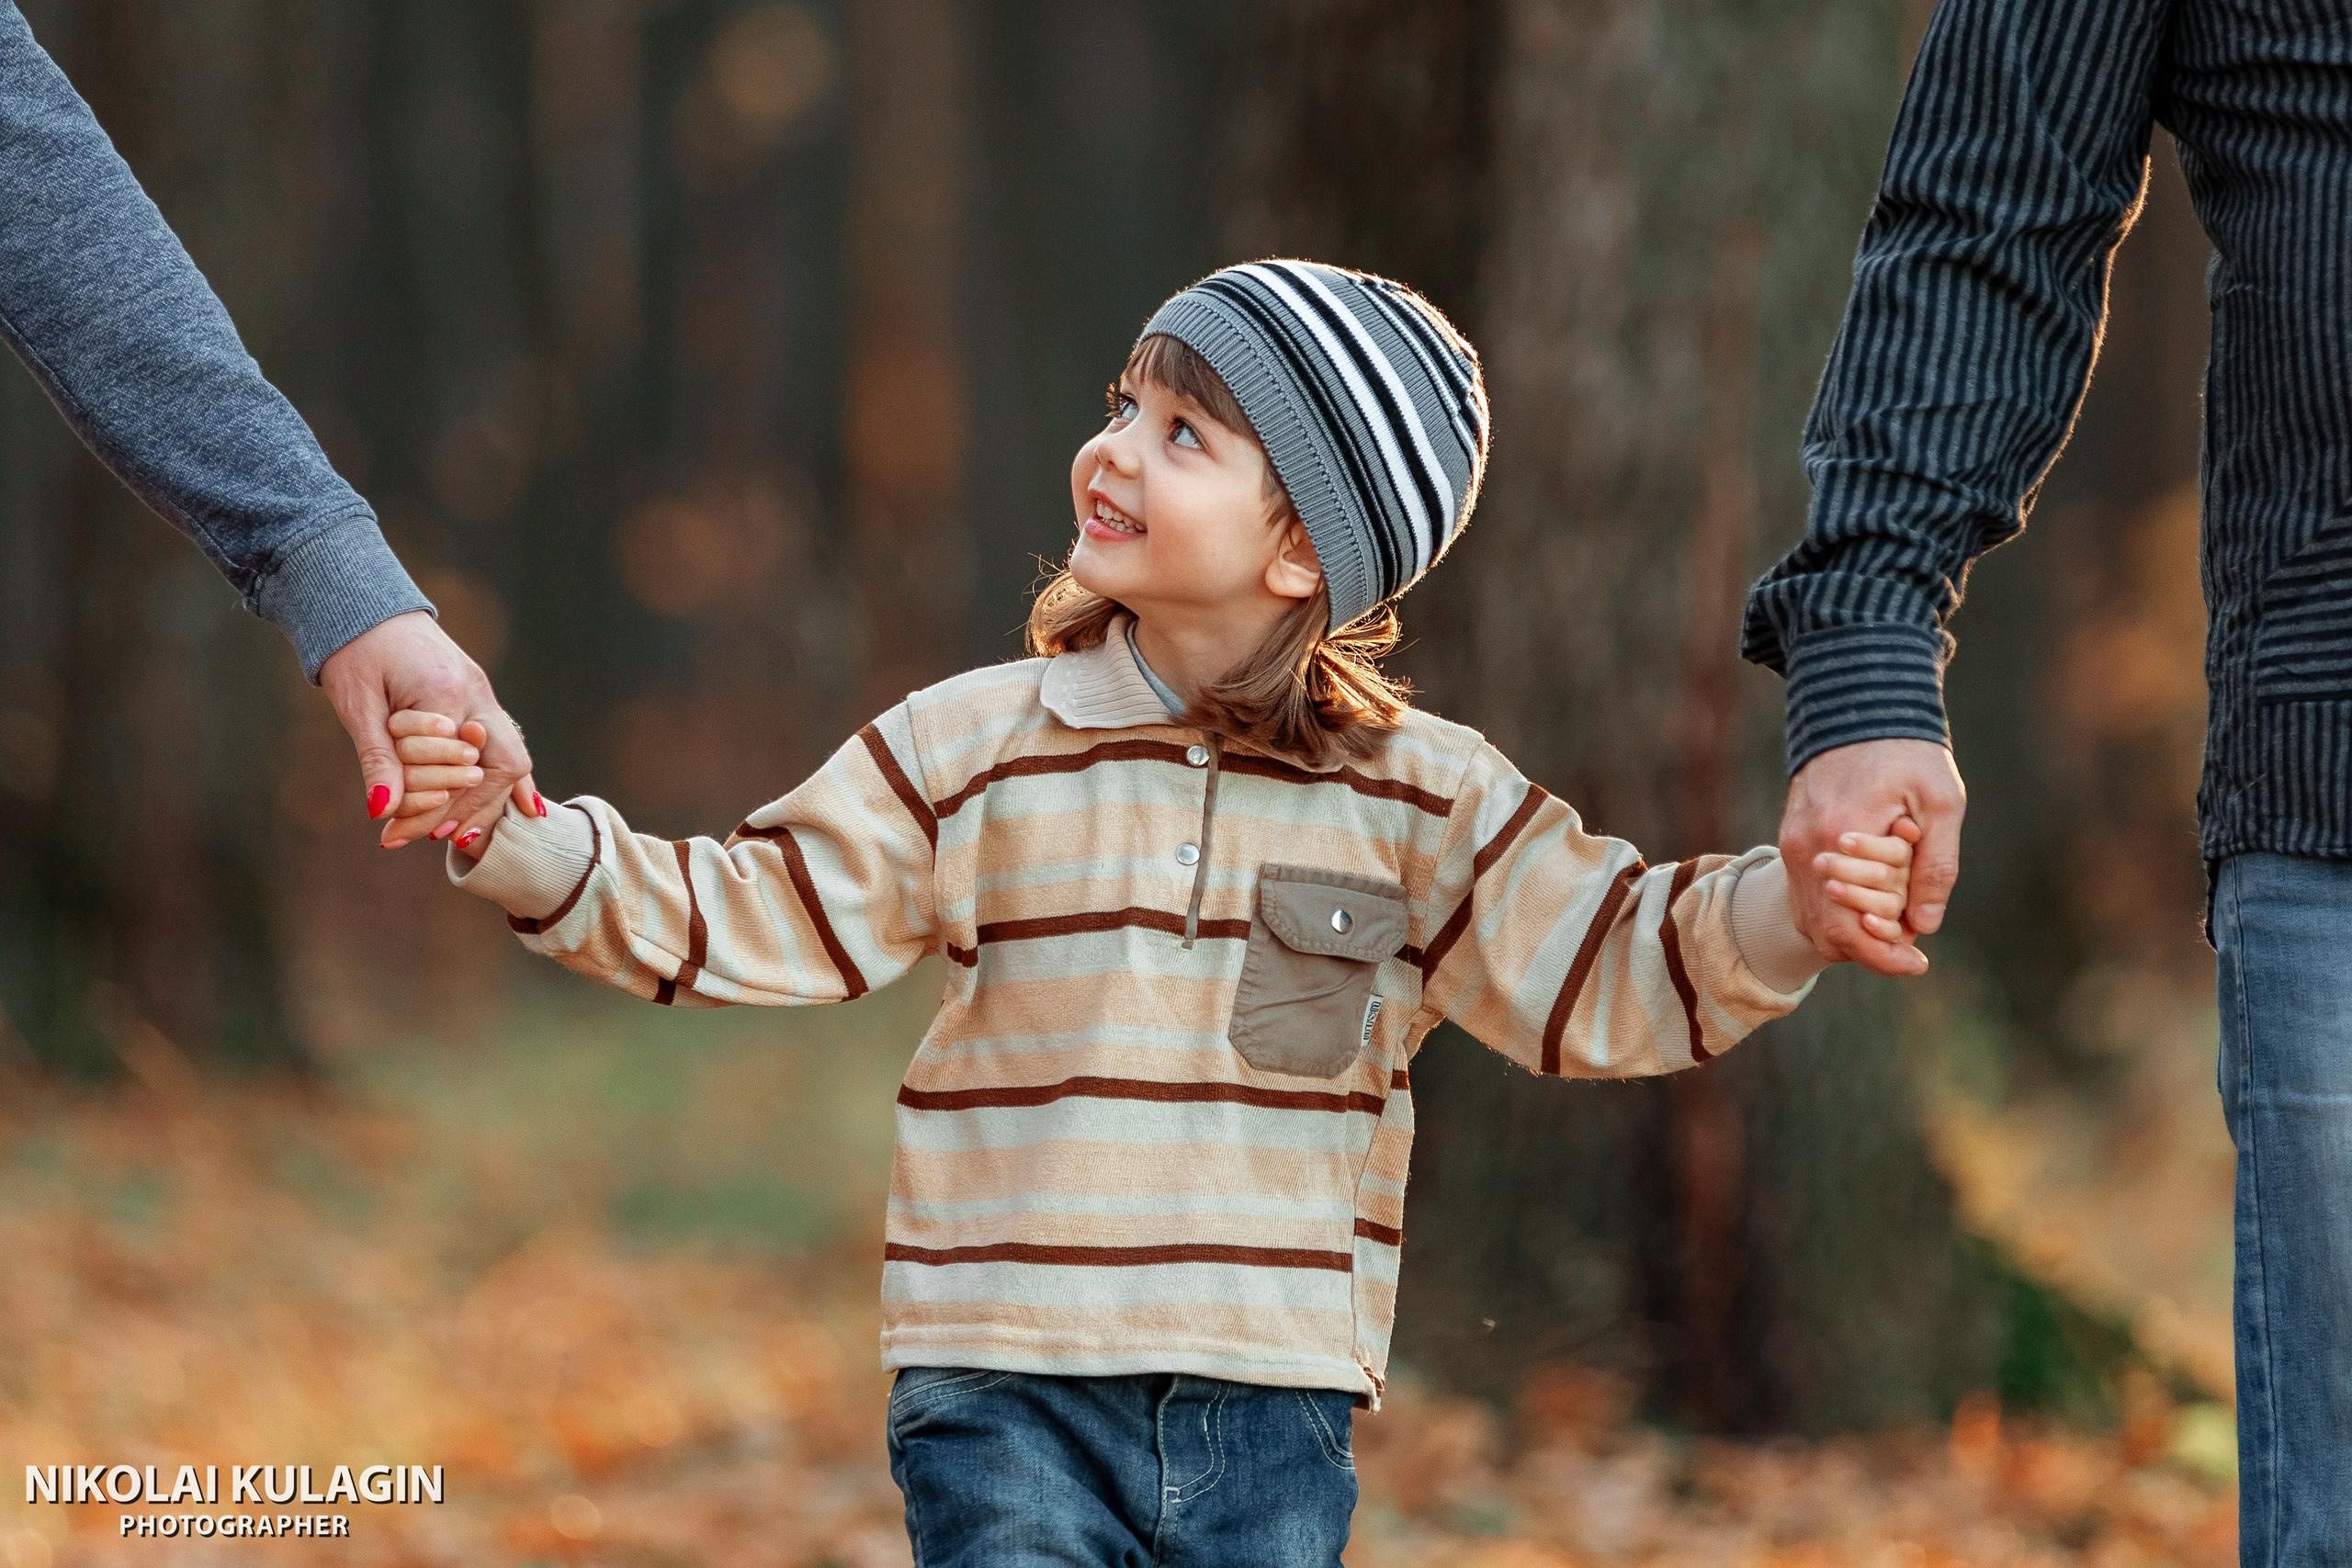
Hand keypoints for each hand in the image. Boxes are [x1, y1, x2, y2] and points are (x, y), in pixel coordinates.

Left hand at [316, 609, 536, 848]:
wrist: (364, 604)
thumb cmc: (353, 650)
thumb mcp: (357, 706)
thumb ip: (378, 758)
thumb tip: (382, 810)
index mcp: (448, 692)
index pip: (459, 767)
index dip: (433, 807)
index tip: (396, 833)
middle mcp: (478, 693)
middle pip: (505, 766)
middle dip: (473, 809)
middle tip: (432, 838)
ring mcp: (484, 694)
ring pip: (510, 759)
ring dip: (484, 800)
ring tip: (451, 833)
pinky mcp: (479, 698)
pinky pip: (505, 743)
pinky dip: (508, 779)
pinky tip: (523, 808)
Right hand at [1778, 736, 1963, 976]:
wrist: (1860, 708)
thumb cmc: (1908, 752)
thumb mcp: (1941, 803)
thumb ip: (1935, 866)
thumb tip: (1924, 925)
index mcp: (1841, 838)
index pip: (1853, 925)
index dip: (1887, 954)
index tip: (1918, 963)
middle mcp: (1807, 848)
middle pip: (1828, 932)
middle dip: (1870, 950)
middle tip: (1910, 951)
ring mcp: (1792, 845)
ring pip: (1813, 920)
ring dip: (1851, 934)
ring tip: (1891, 926)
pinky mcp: (1791, 841)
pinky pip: (1807, 897)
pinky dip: (1836, 913)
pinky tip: (1868, 905)